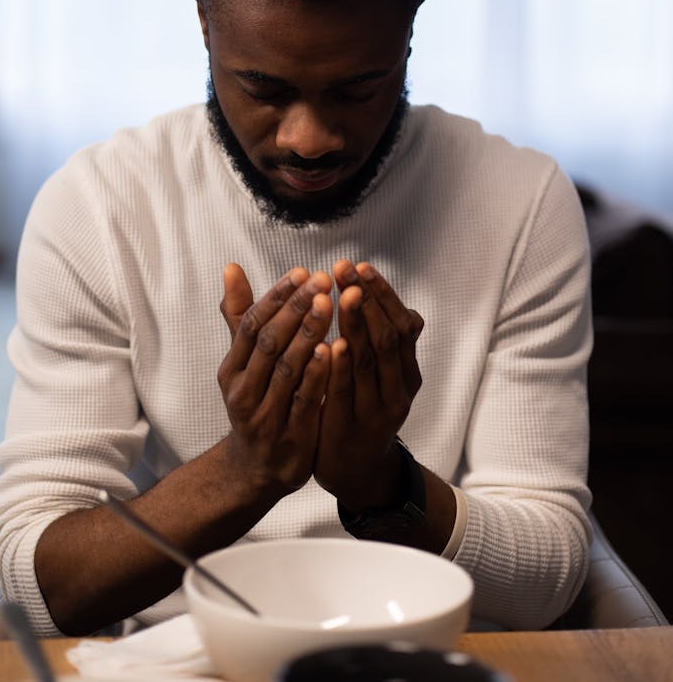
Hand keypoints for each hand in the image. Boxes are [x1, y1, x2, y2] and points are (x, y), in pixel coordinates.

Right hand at [217, 263, 332, 496]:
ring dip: (309, 334)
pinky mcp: (289, 437)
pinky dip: (318, 374)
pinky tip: (335, 349)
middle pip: (269, 342)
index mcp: (232, 370)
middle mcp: (242, 392)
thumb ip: (240, 316)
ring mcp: (264, 416)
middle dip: (296, 308)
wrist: (257, 468)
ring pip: (287, 369)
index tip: (303, 271)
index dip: (277, 296)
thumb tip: (231, 267)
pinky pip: (304, 401)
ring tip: (329, 304)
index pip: (252, 324)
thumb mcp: (243, 363)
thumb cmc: (256, 401)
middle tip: (322, 280)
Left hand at [314, 261, 423, 509]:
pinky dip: (340, 367)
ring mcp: (378, 412)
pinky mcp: (352, 430)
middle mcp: (399, 389)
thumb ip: (386, 343)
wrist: (355, 471)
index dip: (382, 293)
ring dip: (357, 325)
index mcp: (407, 372)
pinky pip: (346, 393)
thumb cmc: (363, 410)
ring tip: (342, 295)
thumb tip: (401, 307)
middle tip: (345, 269)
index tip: (360, 266)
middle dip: (367, 300)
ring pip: (370, 362)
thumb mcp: (382, 377)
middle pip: (388, 337)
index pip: (401, 324)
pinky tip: (330, 343)